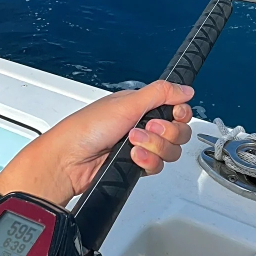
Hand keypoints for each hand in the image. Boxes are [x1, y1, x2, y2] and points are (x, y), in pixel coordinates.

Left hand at [0, 80, 194, 207]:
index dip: (180, 113)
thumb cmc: (87, 128)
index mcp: (140, 105)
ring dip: (155, 147)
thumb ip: (160, 94)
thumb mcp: (126, 103)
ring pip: (170, 151)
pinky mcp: (136, 165)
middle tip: (148, 127)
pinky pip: (158, 166)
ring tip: (134, 143)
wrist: (69, 161)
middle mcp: (142, 124)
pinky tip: (133, 157)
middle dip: (166, 131)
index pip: (176, 108)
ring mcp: (140, 146)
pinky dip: (147, 162)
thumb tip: (186, 89)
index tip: (175, 114)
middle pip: (178, 131)